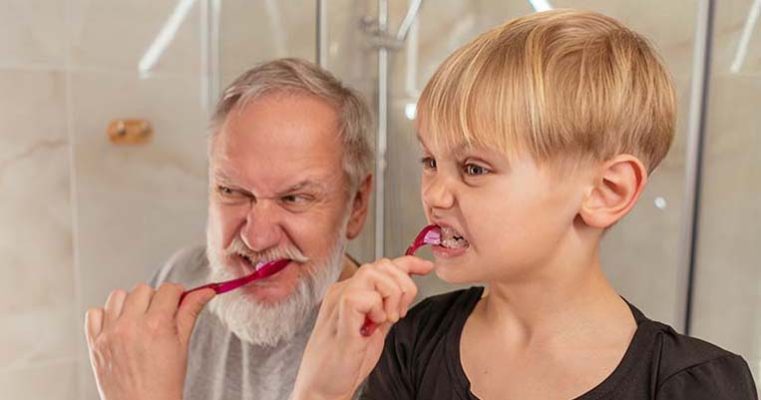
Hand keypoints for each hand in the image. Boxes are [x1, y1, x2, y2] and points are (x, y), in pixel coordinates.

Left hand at [84, 283, 215, 399]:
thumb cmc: (165, 382)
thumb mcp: (182, 345)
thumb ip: (190, 312)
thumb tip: (205, 292)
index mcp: (156, 325)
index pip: (168, 289)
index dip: (176, 293)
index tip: (178, 300)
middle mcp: (131, 326)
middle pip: (143, 289)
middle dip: (154, 298)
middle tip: (159, 315)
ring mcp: (110, 334)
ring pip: (117, 296)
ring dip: (129, 303)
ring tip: (138, 319)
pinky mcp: (95, 343)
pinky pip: (94, 313)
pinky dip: (106, 315)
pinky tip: (118, 326)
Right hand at [291, 256, 433, 399]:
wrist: (323, 388)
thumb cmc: (345, 362)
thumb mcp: (376, 328)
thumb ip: (388, 307)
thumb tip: (407, 290)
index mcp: (351, 292)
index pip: (383, 265)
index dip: (409, 263)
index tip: (427, 268)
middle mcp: (343, 291)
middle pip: (382, 265)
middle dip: (403, 286)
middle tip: (399, 313)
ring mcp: (339, 301)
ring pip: (373, 273)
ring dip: (391, 296)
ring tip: (386, 320)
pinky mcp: (339, 315)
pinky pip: (362, 295)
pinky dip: (376, 308)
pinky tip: (372, 325)